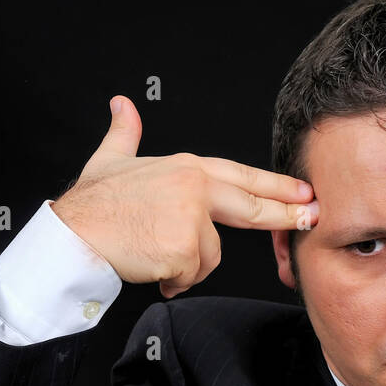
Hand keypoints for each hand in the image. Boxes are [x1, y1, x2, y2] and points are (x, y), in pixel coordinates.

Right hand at [50, 95, 317, 293]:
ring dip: (186, 267)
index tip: (301, 191)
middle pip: (250, 206)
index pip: (239, 176)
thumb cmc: (90, 206)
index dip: (273, 185)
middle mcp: (193, 186)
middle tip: (312, 218)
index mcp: (185, 168)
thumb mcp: (110, 161)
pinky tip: (152, 269)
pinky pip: (192, 275)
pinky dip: (173, 281)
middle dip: (285, 213)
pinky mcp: (185, 246)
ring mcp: (191, 215)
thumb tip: (122, 104)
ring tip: (154, 256)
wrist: (72, 235)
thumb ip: (125, 134)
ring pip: (211, 256)